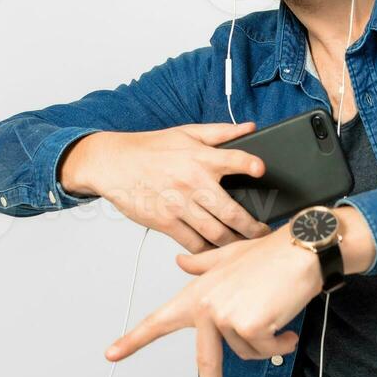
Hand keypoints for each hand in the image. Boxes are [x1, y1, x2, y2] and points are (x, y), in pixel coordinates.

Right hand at [60, 121, 271, 252]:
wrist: (113, 164)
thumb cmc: (151, 148)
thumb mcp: (186, 133)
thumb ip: (221, 133)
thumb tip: (251, 127)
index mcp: (200, 158)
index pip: (232, 160)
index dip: (249, 165)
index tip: (261, 171)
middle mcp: (192, 182)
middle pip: (231, 212)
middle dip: (253, 227)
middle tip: (263, 232)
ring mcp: (178, 205)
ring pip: (216, 233)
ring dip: (234, 242)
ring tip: (244, 243)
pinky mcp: (165, 222)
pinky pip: (193, 242)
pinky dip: (207, 249)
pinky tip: (217, 249)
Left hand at [101, 223, 323, 376]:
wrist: (300, 249)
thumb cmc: (270, 254)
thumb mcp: (230, 257)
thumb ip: (203, 265)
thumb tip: (181, 263)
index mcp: (197, 293)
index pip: (159, 320)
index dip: (134, 340)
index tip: (112, 354)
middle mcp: (206, 306)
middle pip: (205, 361)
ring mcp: (225, 316)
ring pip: (247, 352)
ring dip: (266, 341)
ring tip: (275, 315)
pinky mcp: (248, 324)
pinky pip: (266, 349)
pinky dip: (281, 342)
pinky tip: (286, 323)